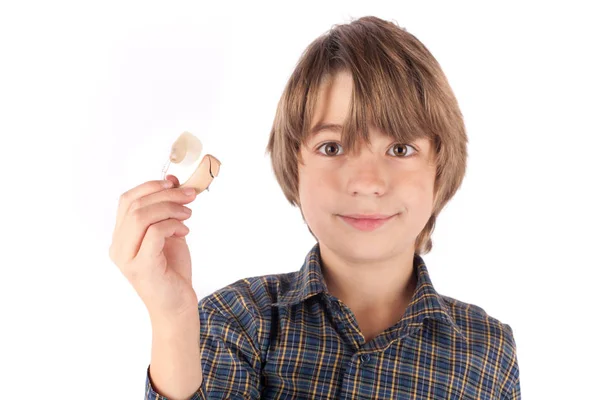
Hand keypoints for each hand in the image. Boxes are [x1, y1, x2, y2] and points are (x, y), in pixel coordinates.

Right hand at [109, 175, 198, 320]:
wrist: (177, 306)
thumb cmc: (172, 271)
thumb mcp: (170, 234)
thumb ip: (166, 211)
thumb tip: (172, 180)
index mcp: (121, 237)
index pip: (126, 200)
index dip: (149, 186)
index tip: (173, 183)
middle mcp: (118, 247)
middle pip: (134, 205)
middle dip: (165, 194)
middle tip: (189, 195)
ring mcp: (127, 258)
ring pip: (141, 216)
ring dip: (170, 208)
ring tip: (188, 213)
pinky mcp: (142, 267)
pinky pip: (154, 233)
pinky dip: (172, 225)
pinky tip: (184, 231)